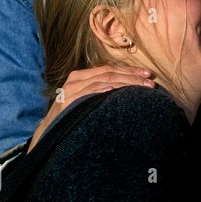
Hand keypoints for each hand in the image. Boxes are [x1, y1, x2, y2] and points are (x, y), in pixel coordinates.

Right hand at [28, 65, 155, 151]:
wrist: (49, 133)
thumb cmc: (74, 117)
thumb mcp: (89, 100)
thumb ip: (104, 91)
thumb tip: (133, 89)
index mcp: (83, 76)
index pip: (111, 68)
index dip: (130, 70)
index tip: (148, 75)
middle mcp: (76, 79)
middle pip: (109, 72)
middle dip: (132, 77)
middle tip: (151, 83)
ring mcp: (71, 89)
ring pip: (103, 80)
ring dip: (125, 84)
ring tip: (142, 89)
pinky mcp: (67, 101)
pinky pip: (89, 92)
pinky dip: (103, 90)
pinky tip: (115, 91)